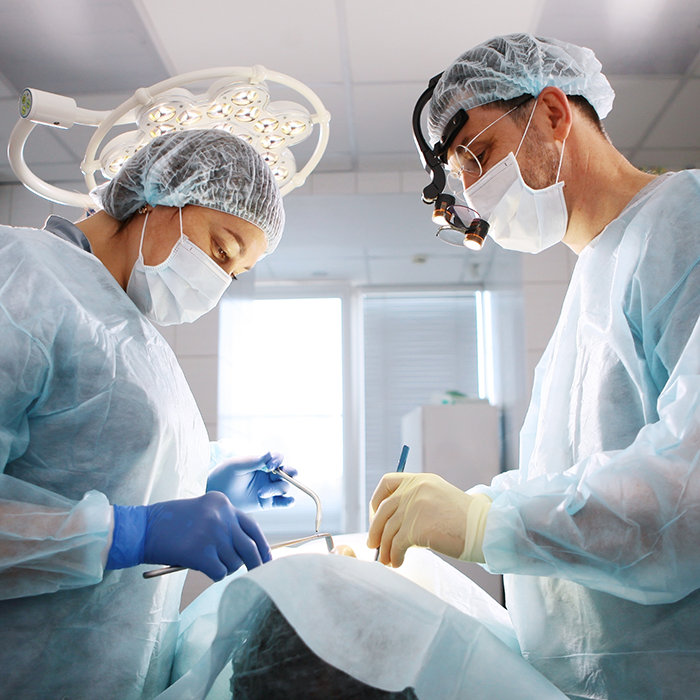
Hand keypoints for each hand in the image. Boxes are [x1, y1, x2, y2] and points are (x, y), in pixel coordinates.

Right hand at [106, 492, 271, 580]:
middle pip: (250, 547)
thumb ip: (225, 524)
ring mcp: (213, 534)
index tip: (268, 559)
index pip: (253, 527)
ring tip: (207, 561)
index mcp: (223, 503)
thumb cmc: (170, 524)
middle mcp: (222, 516)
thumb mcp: (203, 512)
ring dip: (225, 568)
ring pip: (235, 563)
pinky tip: (200, 567)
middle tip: (257, 575)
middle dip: (256, 564)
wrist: (142, 529)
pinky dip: (213, 575)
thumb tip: (249, 551)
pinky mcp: (202, 552)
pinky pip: (220, 573)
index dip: (263, 546)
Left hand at [206, 451, 297, 510]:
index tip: (269, 466)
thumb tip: (269, 454)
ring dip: (276, 489)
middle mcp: (269, 475)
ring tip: (260, 493)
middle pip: (288, 472)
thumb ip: (252, 461)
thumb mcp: (236, 466)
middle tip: (278, 475)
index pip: (278, 458)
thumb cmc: (224, 476)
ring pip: (284, 487)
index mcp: (263, 463)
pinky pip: (282, 502)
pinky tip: (289, 502)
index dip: (278, 460)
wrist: (216, 494)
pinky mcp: (268, 502)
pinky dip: (288, 502)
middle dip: (289, 472)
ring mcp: (269, 489)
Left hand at [366, 472, 490, 567]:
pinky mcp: (417, 526)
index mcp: (420, 480)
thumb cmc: (464, 521)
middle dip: (375, 529)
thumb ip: (416, 503)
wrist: (486, 529)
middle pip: (383, 509)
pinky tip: (398, 562)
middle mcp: (416, 489)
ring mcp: (416, 506)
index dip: (376, 500)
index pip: (386, 482)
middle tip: (374, 545)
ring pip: (388, 530)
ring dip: (385, 548)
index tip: (376, 517)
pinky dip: (394, 555)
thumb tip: (390, 524)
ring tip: (388, 560)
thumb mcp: (438, 499)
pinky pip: (396, 543)